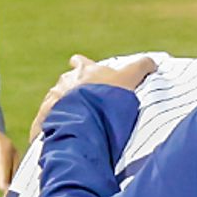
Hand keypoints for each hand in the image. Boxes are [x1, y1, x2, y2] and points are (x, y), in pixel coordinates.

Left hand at [0, 123, 17, 188]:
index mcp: (5, 146)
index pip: (5, 163)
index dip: (5, 175)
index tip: (4, 188)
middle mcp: (13, 153)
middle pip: (15, 171)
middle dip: (13, 185)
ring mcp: (14, 159)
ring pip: (17, 175)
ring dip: (15, 188)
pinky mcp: (12, 166)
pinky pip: (14, 177)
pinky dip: (12, 187)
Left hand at [34, 53, 156, 127]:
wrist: (88, 117)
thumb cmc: (108, 95)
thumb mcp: (130, 78)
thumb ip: (141, 67)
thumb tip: (152, 62)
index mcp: (84, 70)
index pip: (80, 62)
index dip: (82, 65)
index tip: (83, 68)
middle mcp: (65, 82)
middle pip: (65, 82)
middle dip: (71, 90)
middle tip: (84, 102)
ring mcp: (54, 99)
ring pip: (55, 102)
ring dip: (62, 109)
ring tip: (72, 122)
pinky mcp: (46, 118)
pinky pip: (44, 122)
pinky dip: (48, 127)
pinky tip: (53, 135)